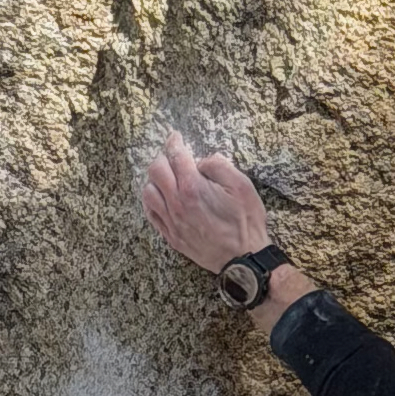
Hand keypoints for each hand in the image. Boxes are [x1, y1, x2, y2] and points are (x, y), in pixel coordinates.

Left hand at [138, 138, 275, 275]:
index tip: (175, 137)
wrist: (243, 258)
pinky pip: (150, 213)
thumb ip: (220, 166)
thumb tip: (203, 161)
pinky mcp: (171, 235)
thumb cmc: (246, 222)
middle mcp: (177, 203)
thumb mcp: (243, 186)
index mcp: (193, 188)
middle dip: (163, 158)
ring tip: (166, 177)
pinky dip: (151, 200)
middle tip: (173, 156)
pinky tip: (160, 197)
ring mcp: (171, 221)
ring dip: (155, 179)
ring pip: (148, 192)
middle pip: (156, 171)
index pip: (176, 156)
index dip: (174, 142)